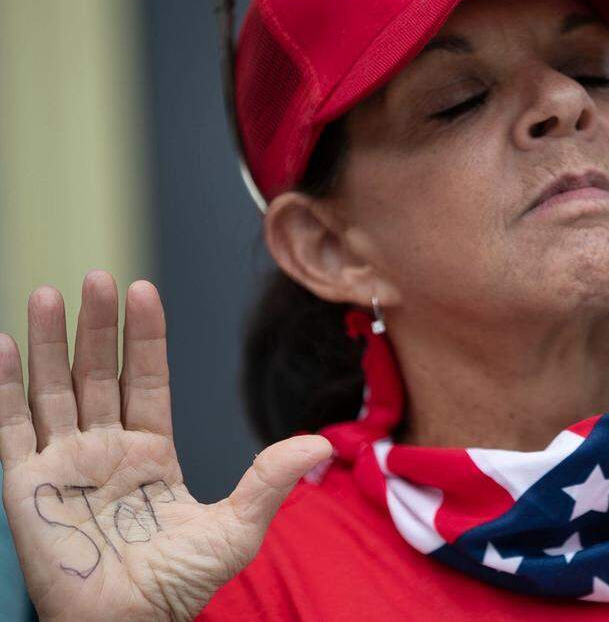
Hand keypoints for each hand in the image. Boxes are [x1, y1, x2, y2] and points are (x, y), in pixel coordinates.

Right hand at [0, 272, 331, 620]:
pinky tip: (4, 345)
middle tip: (96, 277)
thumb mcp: (237, 529)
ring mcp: (65, 464)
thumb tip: (322, 442)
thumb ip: (271, 480)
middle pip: (99, 372)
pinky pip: (11, 427)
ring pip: (54, 389)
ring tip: (50, 292)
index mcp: (152, 451)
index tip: (142, 290)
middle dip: (97, 326)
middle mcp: (106, 449)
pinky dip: (4, 388)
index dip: (144, 336)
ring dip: (50, 343)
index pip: (146, 379)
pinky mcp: (27, 487)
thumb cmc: (179, 586)